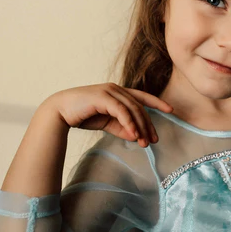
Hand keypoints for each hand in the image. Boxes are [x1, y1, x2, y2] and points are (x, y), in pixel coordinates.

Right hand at [48, 83, 173, 147]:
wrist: (59, 112)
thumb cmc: (83, 115)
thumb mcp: (107, 123)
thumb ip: (122, 128)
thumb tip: (137, 136)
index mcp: (118, 92)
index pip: (143, 97)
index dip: (158, 102)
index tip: (171, 110)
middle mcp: (116, 89)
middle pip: (140, 107)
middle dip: (148, 124)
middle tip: (154, 140)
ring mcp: (110, 91)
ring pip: (133, 109)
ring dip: (140, 127)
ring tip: (145, 143)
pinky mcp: (103, 97)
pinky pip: (121, 111)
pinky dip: (129, 123)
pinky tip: (134, 135)